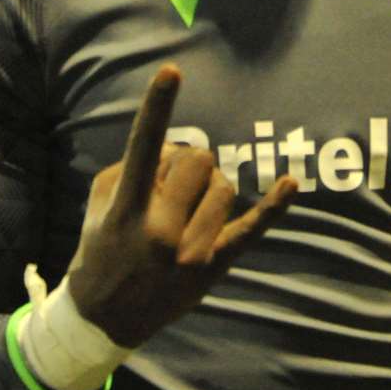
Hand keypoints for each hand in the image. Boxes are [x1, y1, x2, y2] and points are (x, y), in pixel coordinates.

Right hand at [66, 65, 297, 348]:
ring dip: (209, 186)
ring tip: (187, 206)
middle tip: (171, 182)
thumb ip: (136, 165)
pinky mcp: (213, 267)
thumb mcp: (101, 201)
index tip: (172, 70)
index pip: (144, 148)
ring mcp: (190, 252)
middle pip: (197, 161)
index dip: (158, 106)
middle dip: (188, 162)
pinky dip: (273, 206)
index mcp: (127, 209)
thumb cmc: (100, 247)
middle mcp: (160, 231)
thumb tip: (178, 147)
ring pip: (223, 186)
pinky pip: (251, 230)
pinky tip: (290, 182)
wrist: (104, 319)